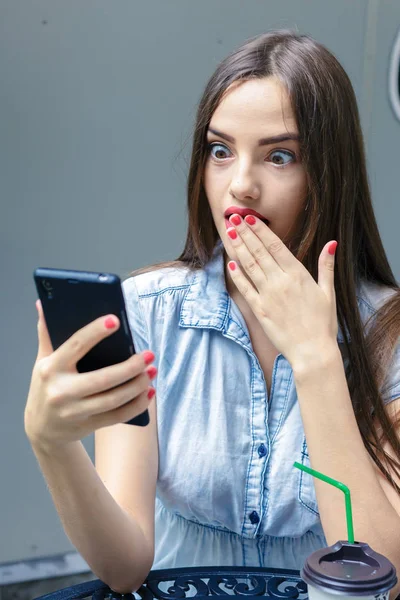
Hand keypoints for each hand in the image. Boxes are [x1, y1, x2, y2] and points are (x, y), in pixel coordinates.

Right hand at [24, 301, 156, 450]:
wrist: (41, 429)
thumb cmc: (45, 387)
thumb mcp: (42, 361)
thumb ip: (46, 333)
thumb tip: (43, 303)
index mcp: (51, 369)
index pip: (76, 346)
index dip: (95, 332)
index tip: (115, 320)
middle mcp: (61, 391)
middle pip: (103, 378)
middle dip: (130, 367)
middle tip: (149, 355)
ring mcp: (75, 411)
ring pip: (114, 399)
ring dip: (137, 385)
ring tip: (152, 370)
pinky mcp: (87, 425)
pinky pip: (118, 416)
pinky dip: (137, 405)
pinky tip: (148, 392)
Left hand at [225, 214, 338, 366]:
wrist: (313, 352)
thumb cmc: (323, 324)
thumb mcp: (328, 293)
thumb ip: (326, 267)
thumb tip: (332, 243)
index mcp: (298, 275)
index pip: (276, 246)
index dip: (261, 231)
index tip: (250, 218)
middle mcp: (281, 282)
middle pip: (259, 252)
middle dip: (245, 233)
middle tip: (232, 217)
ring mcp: (268, 296)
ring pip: (250, 266)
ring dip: (238, 248)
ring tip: (229, 232)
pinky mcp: (260, 310)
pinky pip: (245, 288)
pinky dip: (237, 275)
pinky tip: (230, 262)